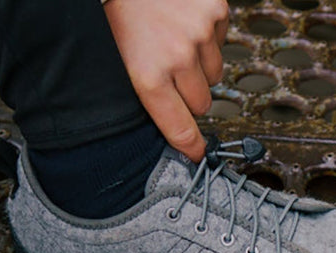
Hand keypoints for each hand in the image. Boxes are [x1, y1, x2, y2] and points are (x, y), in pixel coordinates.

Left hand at [104, 0, 228, 161]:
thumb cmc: (120, 10)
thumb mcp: (114, 55)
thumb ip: (140, 89)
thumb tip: (167, 121)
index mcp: (147, 75)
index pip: (178, 127)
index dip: (189, 146)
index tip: (195, 155)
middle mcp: (177, 58)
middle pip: (201, 103)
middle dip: (189, 94)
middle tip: (170, 73)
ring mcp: (200, 34)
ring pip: (213, 73)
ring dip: (199, 64)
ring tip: (175, 40)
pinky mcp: (215, 12)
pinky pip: (220, 41)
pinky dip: (207, 35)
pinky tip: (184, 20)